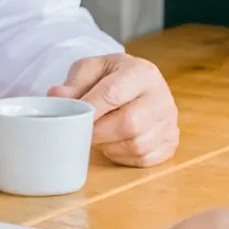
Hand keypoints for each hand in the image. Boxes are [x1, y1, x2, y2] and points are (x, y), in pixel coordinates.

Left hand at [50, 53, 178, 166]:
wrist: (137, 83)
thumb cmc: (111, 76)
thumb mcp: (91, 69)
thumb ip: (74, 82)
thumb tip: (57, 96)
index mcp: (141, 72)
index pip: (114, 93)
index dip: (90, 110)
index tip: (72, 118)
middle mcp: (161, 96)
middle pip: (129, 124)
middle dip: (99, 133)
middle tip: (82, 132)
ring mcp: (169, 121)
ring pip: (137, 145)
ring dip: (110, 146)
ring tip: (99, 135)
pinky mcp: (171, 140)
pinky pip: (144, 159)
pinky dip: (123, 157)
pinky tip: (115, 144)